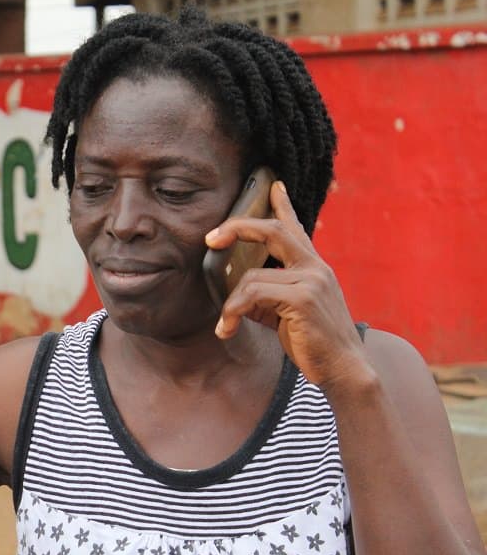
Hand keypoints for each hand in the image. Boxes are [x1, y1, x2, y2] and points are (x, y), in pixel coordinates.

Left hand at [205, 181, 369, 388]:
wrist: (344, 369)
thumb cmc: (314, 343)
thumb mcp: (287, 313)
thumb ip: (267, 296)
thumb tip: (237, 291)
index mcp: (313, 267)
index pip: (296, 228)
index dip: (283, 205)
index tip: (273, 185)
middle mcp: (315, 267)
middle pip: (272, 230)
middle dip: (237, 228)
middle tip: (210, 239)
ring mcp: (311, 280)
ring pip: (251, 276)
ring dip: (230, 304)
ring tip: (224, 326)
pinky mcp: (302, 298)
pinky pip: (252, 294)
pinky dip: (233, 312)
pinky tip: (227, 329)